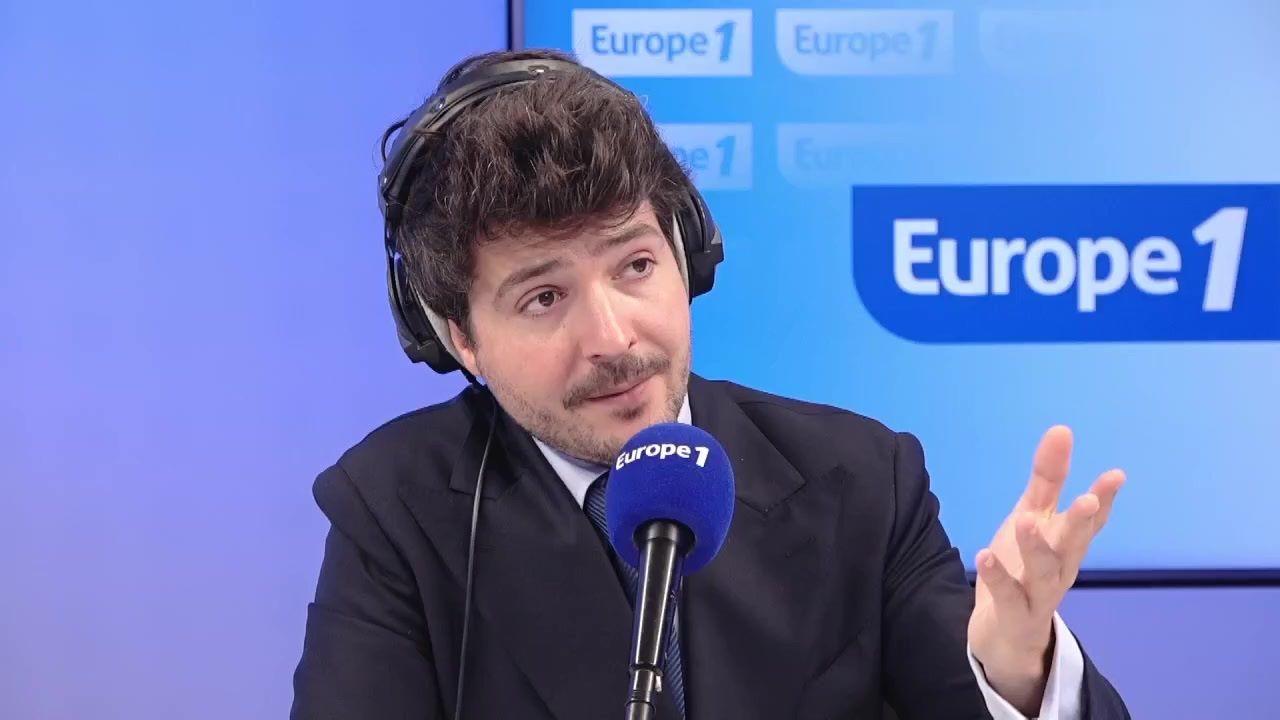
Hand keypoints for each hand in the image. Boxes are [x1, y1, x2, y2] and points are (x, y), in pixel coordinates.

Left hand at [968, 426, 1124, 714]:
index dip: (1104, 499)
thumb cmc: (1023, 567)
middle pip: (1074, 546)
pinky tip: (985, 556)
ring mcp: (1038, 595)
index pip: (1089, 521)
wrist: (1005, 634)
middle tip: (1087, 500)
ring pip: (1044, 573)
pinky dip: (998, 577)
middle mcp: (1059, 569)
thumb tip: (1061, 429)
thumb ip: (1048, 478)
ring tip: (1026, 522)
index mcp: (1066, 544)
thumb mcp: (1032, 516)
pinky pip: (1007, 597)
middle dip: (1081, 524)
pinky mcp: (1014, 616)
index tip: (1115, 475)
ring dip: (1037, 548)